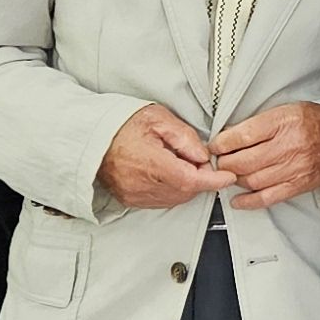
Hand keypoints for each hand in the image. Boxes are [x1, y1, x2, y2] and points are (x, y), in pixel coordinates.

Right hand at [101, 103, 222, 210]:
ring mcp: (134, 195)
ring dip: (186, 185)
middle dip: (199, 178)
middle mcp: (142, 185)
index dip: (213, 180)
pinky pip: (161, 200)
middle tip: (195, 158)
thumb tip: (204, 156)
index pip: (190, 180)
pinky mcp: (130, 200)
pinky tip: (166, 173)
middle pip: (185, 191)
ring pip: (175, 198)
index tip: (228, 177)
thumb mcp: (158, 119)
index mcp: (150, 163)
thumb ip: (185, 138)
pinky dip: (172, 190)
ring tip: (176, 162)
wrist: (91, 137)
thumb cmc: (121, 125)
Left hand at [209, 101, 319, 211]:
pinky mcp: (297, 185)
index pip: (240, 136)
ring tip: (231, 174)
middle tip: (219, 161)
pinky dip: (248, 201)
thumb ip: (259, 124)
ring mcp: (293, 168)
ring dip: (234, 179)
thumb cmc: (316, 122)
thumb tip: (229, 138)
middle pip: (241, 162)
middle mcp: (287, 146)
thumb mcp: (286, 110)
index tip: (214, 146)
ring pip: (250, 180)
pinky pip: (267, 197)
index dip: (220, 144)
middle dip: (223, 164)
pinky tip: (237, 199)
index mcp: (282, 122)